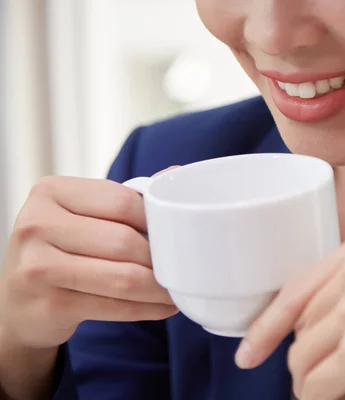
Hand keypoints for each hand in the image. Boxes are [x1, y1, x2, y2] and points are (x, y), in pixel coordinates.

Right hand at [0, 172, 177, 350]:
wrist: (20, 301)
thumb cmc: (61, 249)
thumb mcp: (82, 215)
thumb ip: (124, 198)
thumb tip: (174, 172)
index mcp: (51, 192)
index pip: (122, 201)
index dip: (156, 220)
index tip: (176, 233)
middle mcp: (37, 224)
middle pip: (124, 241)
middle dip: (160, 258)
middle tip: (181, 265)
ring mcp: (38, 267)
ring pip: (123, 278)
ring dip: (160, 287)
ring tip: (177, 288)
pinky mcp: (49, 305)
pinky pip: (115, 307)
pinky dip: (148, 308)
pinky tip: (163, 306)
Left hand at [237, 225, 344, 399]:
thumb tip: (288, 326)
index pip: (298, 287)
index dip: (268, 324)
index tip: (249, 351)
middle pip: (301, 324)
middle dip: (311, 356)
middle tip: (342, 373)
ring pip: (302, 356)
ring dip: (316, 381)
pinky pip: (315, 385)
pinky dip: (322, 399)